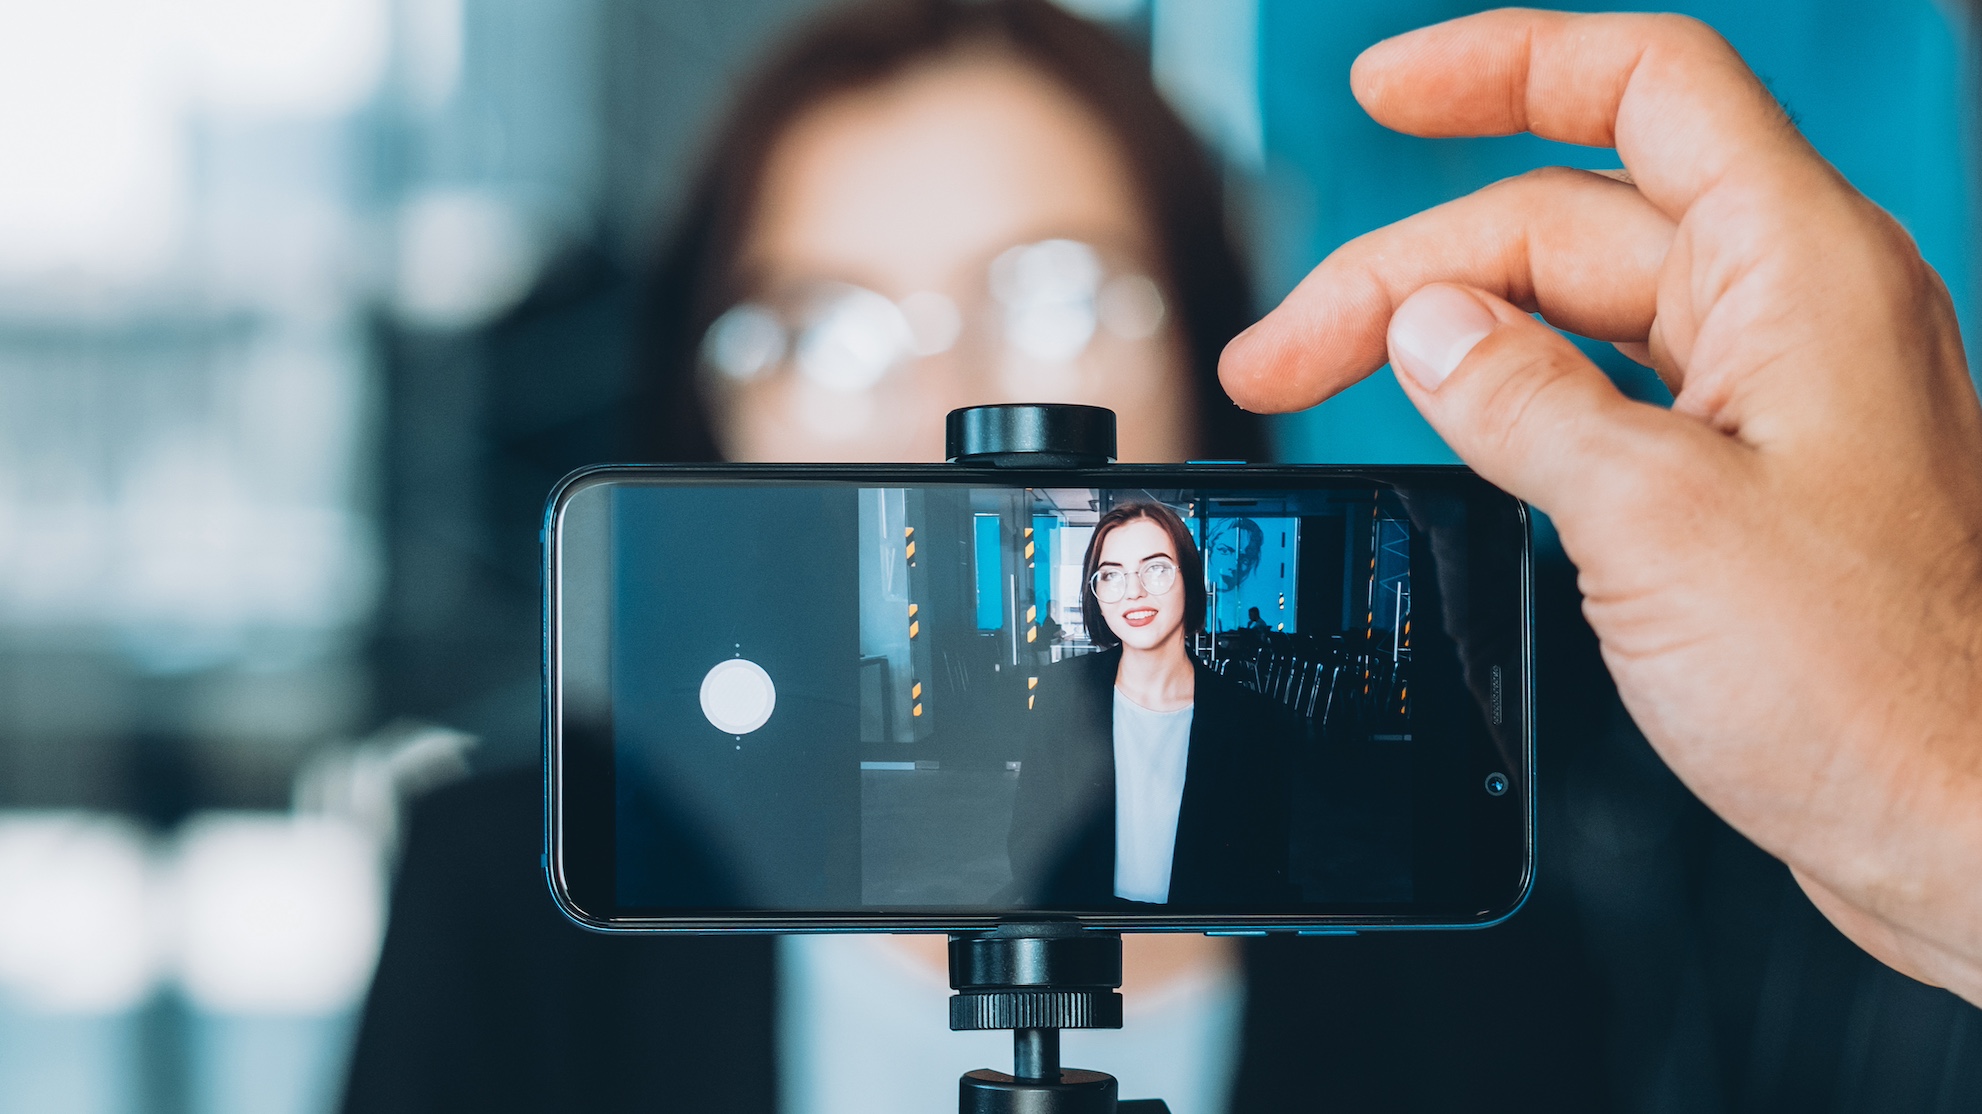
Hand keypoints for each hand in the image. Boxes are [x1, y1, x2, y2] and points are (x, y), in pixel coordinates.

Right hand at [1220, 9, 1981, 1003]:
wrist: (1967, 830)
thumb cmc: (1875, 688)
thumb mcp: (1651, 522)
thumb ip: (1520, 402)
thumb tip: (1425, 330)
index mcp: (1797, 268)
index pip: (1641, 87)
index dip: (1501, 67)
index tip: (1383, 90)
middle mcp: (1794, 308)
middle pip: (1566, 220)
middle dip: (1407, 271)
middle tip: (1284, 357)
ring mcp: (1774, 394)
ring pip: (1574, 312)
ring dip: (1445, 340)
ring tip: (1323, 389)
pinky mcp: (1753, 477)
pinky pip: (1608, 394)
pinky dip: (1514, 402)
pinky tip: (1451, 439)